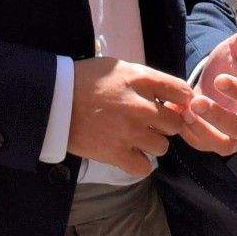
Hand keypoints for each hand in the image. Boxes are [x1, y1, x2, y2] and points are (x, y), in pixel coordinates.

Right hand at [66, 57, 193, 179]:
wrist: (54, 101)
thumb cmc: (86, 80)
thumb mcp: (118, 67)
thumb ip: (145, 79)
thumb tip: (169, 93)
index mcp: (140, 80)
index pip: (181, 91)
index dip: (182, 100)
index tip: (173, 104)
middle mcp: (140, 106)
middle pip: (175, 123)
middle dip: (165, 123)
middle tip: (150, 122)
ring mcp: (130, 132)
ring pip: (162, 146)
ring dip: (152, 143)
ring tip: (136, 137)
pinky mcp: (116, 153)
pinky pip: (144, 167)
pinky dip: (139, 163)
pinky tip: (130, 153)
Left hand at [178, 18, 236, 156]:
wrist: (213, 82)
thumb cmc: (229, 64)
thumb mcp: (236, 48)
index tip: (218, 79)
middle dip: (219, 117)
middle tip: (196, 102)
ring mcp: (234, 135)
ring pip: (226, 144)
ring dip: (206, 131)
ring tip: (186, 113)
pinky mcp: (217, 142)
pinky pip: (207, 146)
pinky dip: (192, 135)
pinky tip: (179, 117)